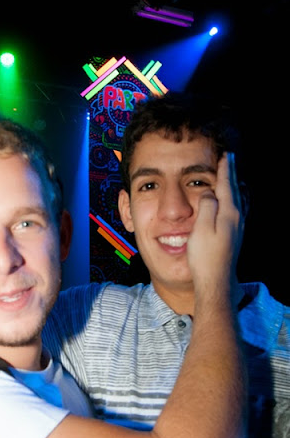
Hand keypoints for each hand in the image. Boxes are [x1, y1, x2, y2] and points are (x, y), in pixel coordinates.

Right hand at [187, 152, 243, 300]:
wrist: (215, 282)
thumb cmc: (205, 257)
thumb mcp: (201, 228)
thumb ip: (206, 206)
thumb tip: (209, 192)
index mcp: (228, 214)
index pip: (227, 185)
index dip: (225, 169)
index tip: (226, 155)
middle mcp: (236, 219)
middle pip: (235, 190)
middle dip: (231, 174)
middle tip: (229, 160)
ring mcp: (237, 229)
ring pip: (237, 200)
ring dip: (233, 186)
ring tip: (229, 177)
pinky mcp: (233, 237)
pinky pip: (235, 210)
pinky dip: (232, 199)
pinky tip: (229, 204)